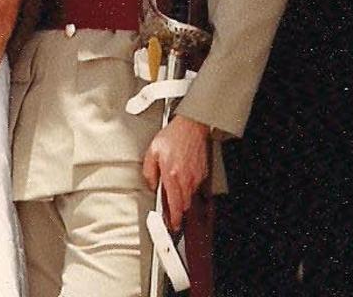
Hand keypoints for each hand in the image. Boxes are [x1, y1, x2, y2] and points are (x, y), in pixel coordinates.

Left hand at [143, 115, 210, 229]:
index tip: (173, 226)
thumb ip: (149, 171)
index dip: (174, 219)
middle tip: (172, 215)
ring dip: (183, 200)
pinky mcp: (203, 173)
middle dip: (178, 212)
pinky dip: (189, 188)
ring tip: (175, 194)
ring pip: (190, 197)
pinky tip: (183, 180)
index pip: (175, 205)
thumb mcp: (152, 152)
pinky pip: (196, 187)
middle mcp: (186, 179)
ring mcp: (196, 177)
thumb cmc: (173, 137)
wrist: (191, 126)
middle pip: (184, 205)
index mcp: (172, 176)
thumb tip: (151, 185)